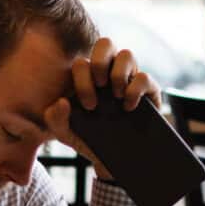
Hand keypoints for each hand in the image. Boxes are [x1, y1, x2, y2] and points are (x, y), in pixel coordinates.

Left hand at [44, 36, 161, 178]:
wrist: (115, 161)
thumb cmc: (89, 142)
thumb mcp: (66, 134)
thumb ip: (55, 119)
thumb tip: (61, 101)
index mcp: (88, 78)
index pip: (82, 63)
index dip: (82, 80)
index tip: (88, 105)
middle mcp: (109, 74)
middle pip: (106, 44)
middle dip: (99, 62)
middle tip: (99, 85)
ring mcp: (130, 80)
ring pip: (127, 54)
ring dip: (118, 74)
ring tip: (115, 96)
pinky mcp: (149, 92)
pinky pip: (144, 77)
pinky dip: (135, 90)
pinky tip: (128, 107)